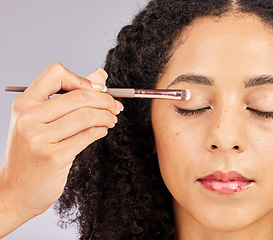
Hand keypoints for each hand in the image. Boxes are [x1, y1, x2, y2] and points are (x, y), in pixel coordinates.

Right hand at [0, 63, 122, 236]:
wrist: (16, 191)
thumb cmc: (32, 153)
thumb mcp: (41, 121)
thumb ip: (70, 96)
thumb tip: (100, 75)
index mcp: (24, 104)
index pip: (56, 74)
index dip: (82, 79)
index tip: (97, 90)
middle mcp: (29, 118)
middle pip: (79, 96)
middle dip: (105, 100)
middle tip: (115, 106)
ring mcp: (40, 138)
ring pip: (86, 115)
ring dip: (106, 115)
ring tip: (111, 119)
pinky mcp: (54, 156)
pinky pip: (87, 135)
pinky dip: (101, 130)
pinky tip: (103, 130)